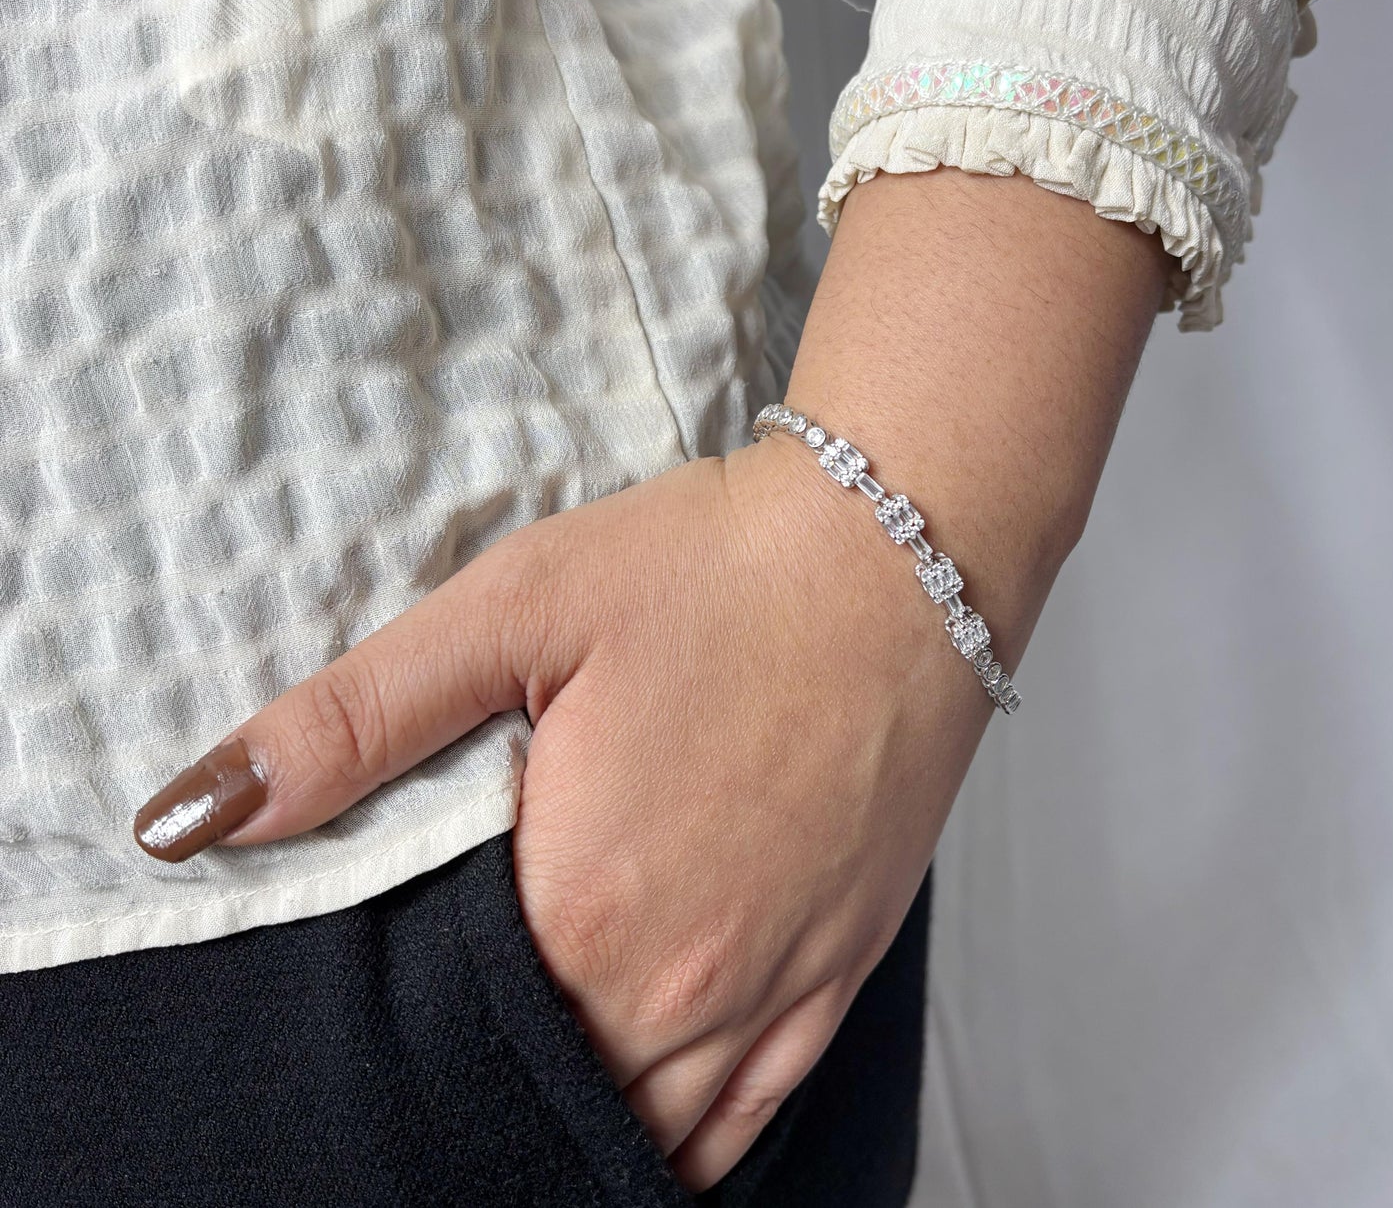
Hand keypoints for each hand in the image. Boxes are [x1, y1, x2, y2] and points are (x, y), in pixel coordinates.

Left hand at [133, 433, 991, 1190]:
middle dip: (487, 1084)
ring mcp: (775, 984)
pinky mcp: (842, 965)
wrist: (896, 546)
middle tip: (445, 1055)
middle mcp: (683, 980)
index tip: (381, 1018)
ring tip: (523, 1094)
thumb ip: (351, 724)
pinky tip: (647, 1139)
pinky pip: (753, 1115)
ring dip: (579, 1122)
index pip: (452, 1043)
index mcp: (582, 907)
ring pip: (649, 1129)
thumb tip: (196, 815)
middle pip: (548, 1097)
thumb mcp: (512, 612)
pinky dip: (687, 1145)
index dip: (404, 1037)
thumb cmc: (715, 568)